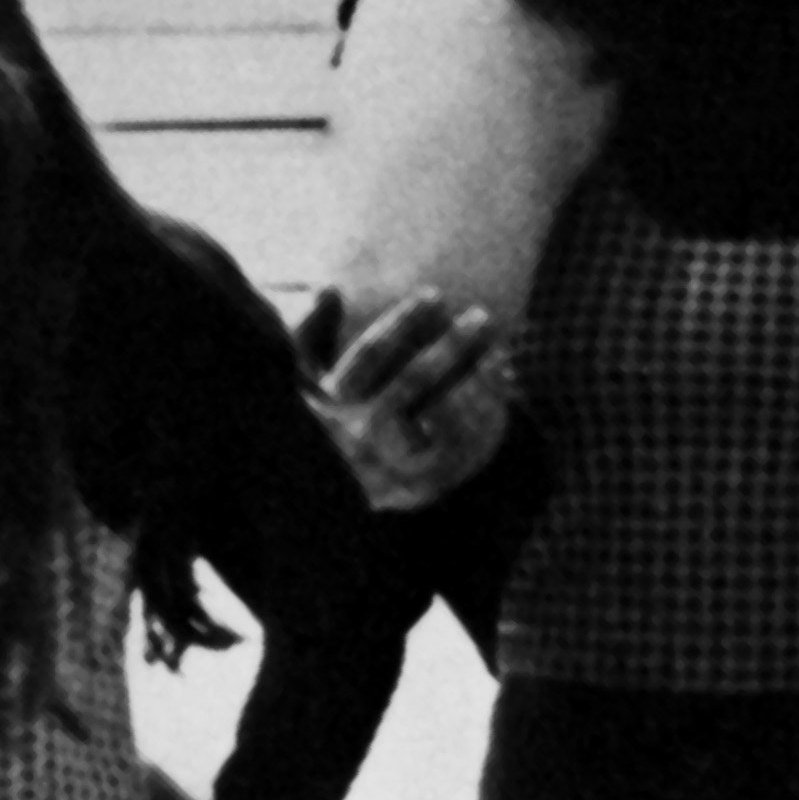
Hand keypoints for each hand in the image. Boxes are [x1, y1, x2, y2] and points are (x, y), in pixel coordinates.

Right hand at [299, 285, 511, 509]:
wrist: (322, 511)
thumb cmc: (314, 427)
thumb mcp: (298, 381)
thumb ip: (306, 333)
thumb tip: (329, 288)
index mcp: (331, 404)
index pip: (373, 354)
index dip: (405, 321)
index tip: (435, 295)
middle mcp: (361, 435)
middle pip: (414, 380)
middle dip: (451, 343)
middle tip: (482, 316)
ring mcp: (394, 466)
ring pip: (446, 417)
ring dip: (476, 380)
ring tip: (498, 352)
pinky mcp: (423, 489)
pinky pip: (464, 452)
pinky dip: (486, 419)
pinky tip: (499, 394)